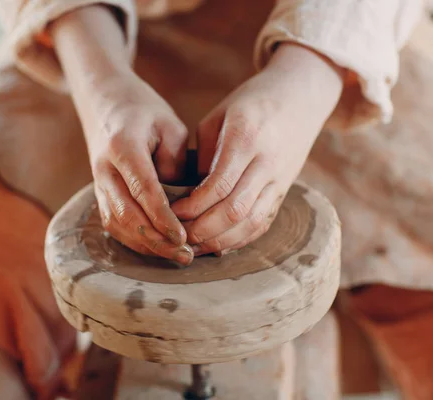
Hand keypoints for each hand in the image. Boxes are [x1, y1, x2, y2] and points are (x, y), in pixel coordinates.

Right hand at [83, 71, 192, 263]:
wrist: (104, 101)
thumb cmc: (143, 111)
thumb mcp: (169, 124)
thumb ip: (175, 162)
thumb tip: (179, 202)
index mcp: (122, 146)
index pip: (143, 189)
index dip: (162, 217)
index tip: (183, 237)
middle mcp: (104, 168)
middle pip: (127, 214)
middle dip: (156, 240)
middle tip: (186, 255)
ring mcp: (98, 182)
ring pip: (117, 224)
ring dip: (146, 245)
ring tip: (176, 256)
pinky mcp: (99, 192)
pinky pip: (113, 223)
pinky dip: (135, 240)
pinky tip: (157, 248)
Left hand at [172, 43, 343, 255]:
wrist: (300, 95)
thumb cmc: (249, 103)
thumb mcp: (218, 117)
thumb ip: (204, 156)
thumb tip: (189, 196)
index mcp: (246, 137)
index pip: (219, 185)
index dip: (193, 206)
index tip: (171, 212)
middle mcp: (266, 162)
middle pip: (235, 210)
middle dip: (203, 229)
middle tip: (179, 235)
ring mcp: (280, 179)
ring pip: (252, 222)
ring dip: (220, 240)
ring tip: (194, 246)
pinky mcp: (284, 191)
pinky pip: (263, 223)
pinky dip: (240, 239)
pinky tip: (217, 245)